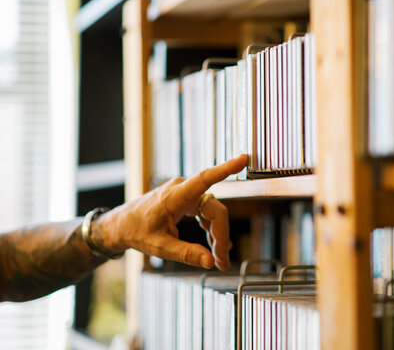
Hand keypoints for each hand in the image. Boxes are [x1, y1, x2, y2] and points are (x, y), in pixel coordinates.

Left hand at [95, 155, 247, 269]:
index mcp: (174, 196)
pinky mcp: (187, 200)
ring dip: (218, 236)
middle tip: (222, 262)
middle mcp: (183, 190)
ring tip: (218, 259)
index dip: (225, 169)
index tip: (243, 159)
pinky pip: (207, 214)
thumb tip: (210, 262)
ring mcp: (186, 194)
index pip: (204, 179)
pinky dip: (211, 231)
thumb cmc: (136, 231)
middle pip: (215, 210)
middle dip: (221, 236)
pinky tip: (214, 246)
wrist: (121, 225)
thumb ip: (186, 254)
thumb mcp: (159, 247)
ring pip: (213, 213)